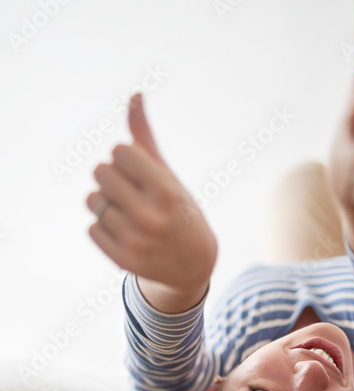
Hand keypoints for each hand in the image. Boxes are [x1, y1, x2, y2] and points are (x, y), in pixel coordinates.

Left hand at [87, 93, 216, 311]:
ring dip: (106, 204)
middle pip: (100, 172)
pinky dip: (105, 229)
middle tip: (135, 196)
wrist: (194, 266)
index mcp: (164, 189)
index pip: (118, 150)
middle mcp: (149, 215)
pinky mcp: (123, 259)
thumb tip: (135, 94)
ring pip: (92, 200)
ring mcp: (135, 239)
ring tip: (130, 216)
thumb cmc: (179, 211)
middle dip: (114, 179)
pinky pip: (92, 228)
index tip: (143, 176)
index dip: (128, 160)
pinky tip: (127, 235)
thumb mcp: (167, 175)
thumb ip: (144, 137)